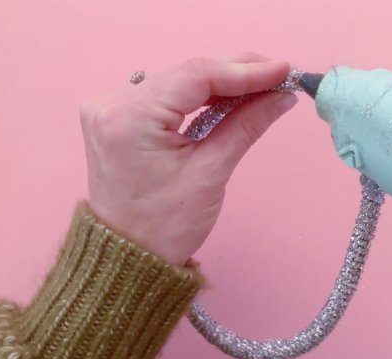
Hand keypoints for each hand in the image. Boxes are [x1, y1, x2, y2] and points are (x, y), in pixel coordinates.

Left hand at [79, 54, 296, 265]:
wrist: (128, 256)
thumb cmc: (165, 227)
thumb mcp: (210, 174)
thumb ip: (245, 125)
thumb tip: (281, 96)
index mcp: (128, 118)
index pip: (195, 76)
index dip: (244, 70)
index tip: (283, 69)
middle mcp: (111, 104)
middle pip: (186, 75)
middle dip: (236, 73)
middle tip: (279, 73)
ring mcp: (109, 108)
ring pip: (177, 83)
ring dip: (220, 84)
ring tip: (263, 84)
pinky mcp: (116, 117)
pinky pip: (165, 96)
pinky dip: (198, 97)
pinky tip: (230, 97)